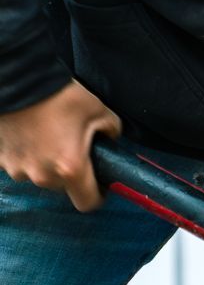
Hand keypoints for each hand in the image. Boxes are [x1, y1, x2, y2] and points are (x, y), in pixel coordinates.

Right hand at [0, 79, 121, 210]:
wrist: (18, 81)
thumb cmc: (59, 95)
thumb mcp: (99, 110)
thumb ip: (111, 131)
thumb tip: (110, 139)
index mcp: (71, 169)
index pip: (88, 203)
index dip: (97, 195)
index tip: (99, 183)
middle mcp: (42, 176)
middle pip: (63, 187)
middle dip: (70, 172)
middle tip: (72, 146)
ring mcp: (17, 169)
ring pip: (39, 175)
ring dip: (46, 163)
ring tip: (48, 136)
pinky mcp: (0, 160)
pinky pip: (20, 164)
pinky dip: (27, 154)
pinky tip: (30, 134)